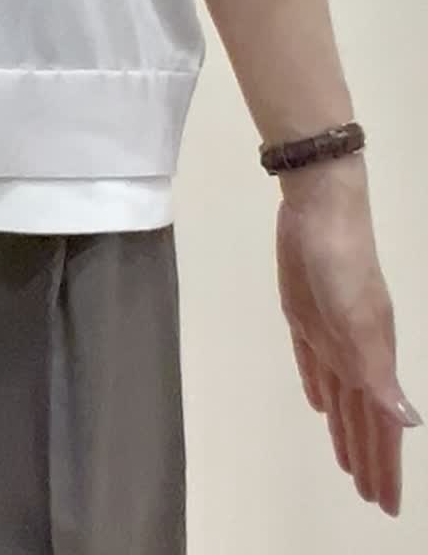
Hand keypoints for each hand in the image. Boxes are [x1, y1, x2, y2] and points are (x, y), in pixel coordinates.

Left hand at [276, 158, 420, 516]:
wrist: (318, 206)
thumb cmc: (340, 260)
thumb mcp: (359, 318)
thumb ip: (378, 370)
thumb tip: (408, 422)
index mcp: (373, 355)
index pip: (381, 425)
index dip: (385, 464)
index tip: (387, 504)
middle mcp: (355, 349)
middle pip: (363, 417)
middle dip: (369, 458)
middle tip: (372, 498)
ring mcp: (329, 331)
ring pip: (340, 395)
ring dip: (345, 431)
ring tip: (347, 464)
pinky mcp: (302, 313)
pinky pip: (312, 362)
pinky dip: (318, 386)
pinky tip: (319, 404)